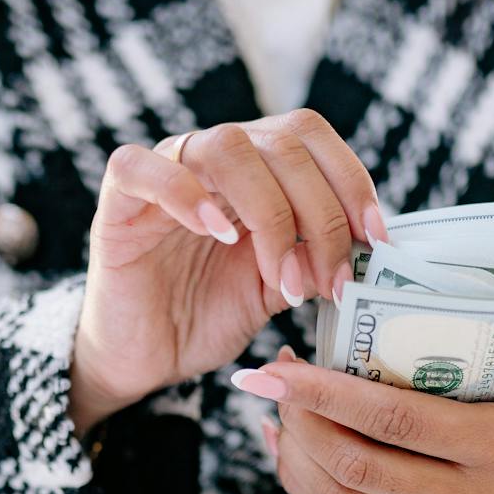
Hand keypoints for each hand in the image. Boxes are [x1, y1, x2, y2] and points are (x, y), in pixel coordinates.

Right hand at [70, 110, 388, 432]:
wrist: (144, 356)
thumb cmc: (207, 316)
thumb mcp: (277, 288)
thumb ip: (313, 259)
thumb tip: (367, 249)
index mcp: (255, 169)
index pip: (309, 137)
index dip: (350, 179)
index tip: (376, 239)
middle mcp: (213, 159)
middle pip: (281, 143)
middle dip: (321, 213)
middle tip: (331, 279)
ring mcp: (165, 173)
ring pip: (226, 146)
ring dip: (270, 212)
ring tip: (279, 277)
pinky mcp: (118, 203)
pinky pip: (139, 167)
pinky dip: (183, 192)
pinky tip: (218, 234)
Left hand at [234, 350, 493, 493]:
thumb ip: (457, 366)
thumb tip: (367, 324)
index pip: (395, 421)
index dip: (327, 394)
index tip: (281, 366)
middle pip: (356, 468)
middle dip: (298, 421)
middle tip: (272, 379)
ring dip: (296, 454)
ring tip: (278, 410)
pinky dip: (310, 483)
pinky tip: (291, 446)